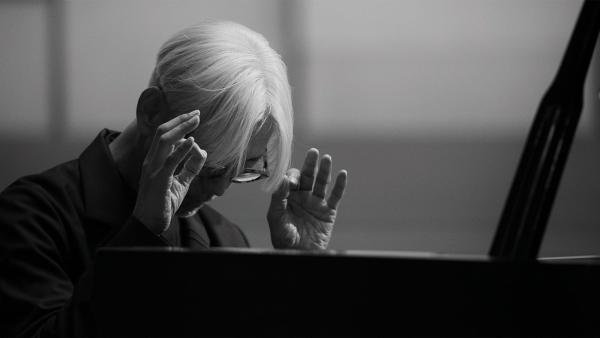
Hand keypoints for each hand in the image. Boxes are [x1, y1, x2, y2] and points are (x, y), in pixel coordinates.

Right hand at [133, 110, 206, 234]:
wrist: (149, 224)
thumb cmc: (162, 204)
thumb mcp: (181, 183)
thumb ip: (190, 168)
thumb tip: (202, 152)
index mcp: (154, 160)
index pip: (163, 135)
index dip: (178, 123)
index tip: (193, 116)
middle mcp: (151, 161)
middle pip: (163, 132)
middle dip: (181, 120)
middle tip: (197, 113)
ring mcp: (153, 170)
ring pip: (164, 141)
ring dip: (181, 128)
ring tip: (195, 120)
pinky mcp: (159, 181)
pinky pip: (170, 162)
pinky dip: (181, 150)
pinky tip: (193, 142)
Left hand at [267, 148, 347, 249]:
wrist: (298, 254)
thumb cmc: (283, 238)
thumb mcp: (275, 217)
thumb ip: (278, 198)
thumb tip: (283, 178)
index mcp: (288, 197)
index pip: (291, 180)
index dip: (292, 176)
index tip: (292, 181)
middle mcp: (302, 197)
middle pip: (307, 177)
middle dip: (310, 165)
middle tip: (313, 152)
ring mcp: (316, 204)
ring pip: (322, 183)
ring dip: (324, 171)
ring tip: (327, 158)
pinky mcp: (328, 212)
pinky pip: (335, 197)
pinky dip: (340, 186)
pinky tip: (342, 173)